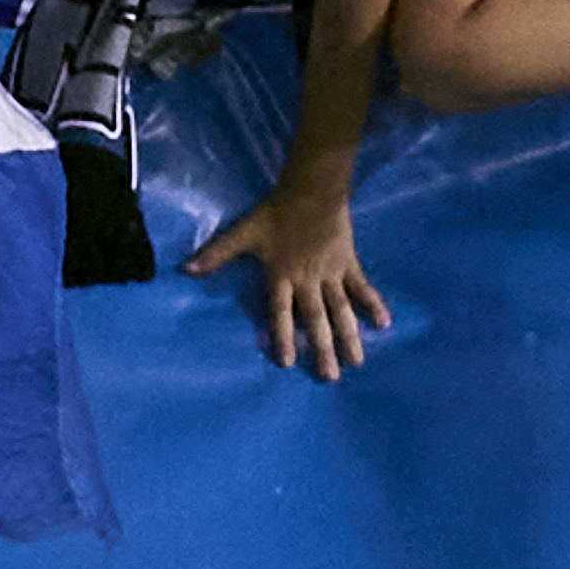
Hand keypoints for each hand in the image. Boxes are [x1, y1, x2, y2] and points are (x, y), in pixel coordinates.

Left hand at [186, 177, 389, 380]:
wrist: (313, 190)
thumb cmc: (276, 213)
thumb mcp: (243, 233)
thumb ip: (216, 253)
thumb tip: (185, 269)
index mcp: (282, 276)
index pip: (281, 313)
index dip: (283, 337)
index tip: (287, 363)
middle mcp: (308, 282)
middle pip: (316, 320)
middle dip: (323, 349)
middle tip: (330, 377)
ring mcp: (332, 275)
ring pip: (341, 311)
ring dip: (349, 337)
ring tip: (356, 362)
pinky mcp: (348, 264)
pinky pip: (362, 289)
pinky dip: (373, 304)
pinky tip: (384, 324)